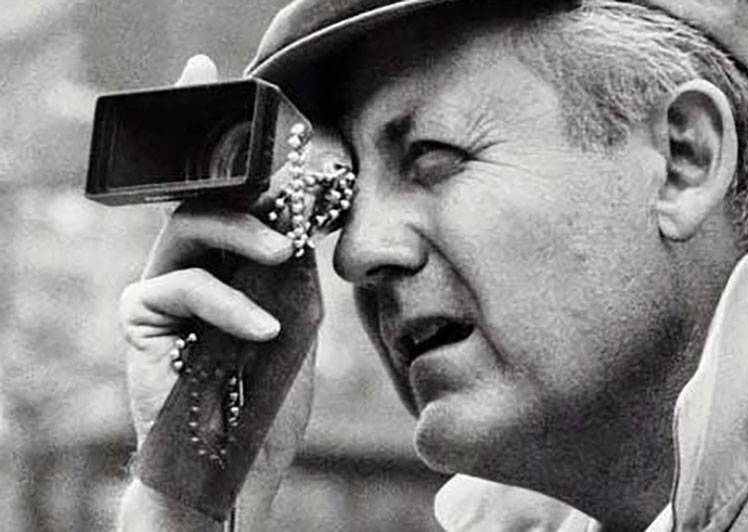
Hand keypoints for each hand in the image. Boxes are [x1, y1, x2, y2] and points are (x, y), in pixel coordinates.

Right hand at [117, 55, 316, 529]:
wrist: (240, 457)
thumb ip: (291, 262)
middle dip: (230, 160)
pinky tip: (265, 325)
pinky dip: (231, 303)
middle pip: (198, 188)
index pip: (220, 184)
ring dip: (243, 230)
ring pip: (191, 225)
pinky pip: (185, 287)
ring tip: (285, 250)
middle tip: (270, 154)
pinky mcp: (141, 314)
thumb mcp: (296, 313)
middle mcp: (188, 257)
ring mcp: (160, 282)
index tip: (208, 69)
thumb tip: (301, 212)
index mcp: (225, 253)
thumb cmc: (270, 387)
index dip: (212, 129)